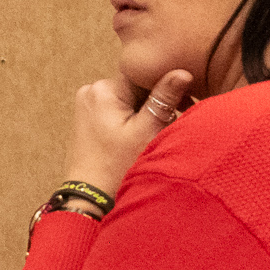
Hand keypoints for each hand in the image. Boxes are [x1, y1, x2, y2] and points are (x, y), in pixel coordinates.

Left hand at [64, 69, 193, 197]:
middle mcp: (92, 90)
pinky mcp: (89, 118)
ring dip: (144, 112)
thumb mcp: (147, 130)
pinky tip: (137, 137)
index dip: (165, 87)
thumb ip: (164, 98)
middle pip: (136, 86)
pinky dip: (131, 119)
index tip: (181, 103)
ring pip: (129, 99)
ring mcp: (88, 104)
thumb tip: (182, 72)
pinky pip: (118, 110)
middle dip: (154, 102)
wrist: (90, 197)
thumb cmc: (117, 167)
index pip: (144, 74)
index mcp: (104, 88)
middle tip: (165, 123)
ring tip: (150, 134)